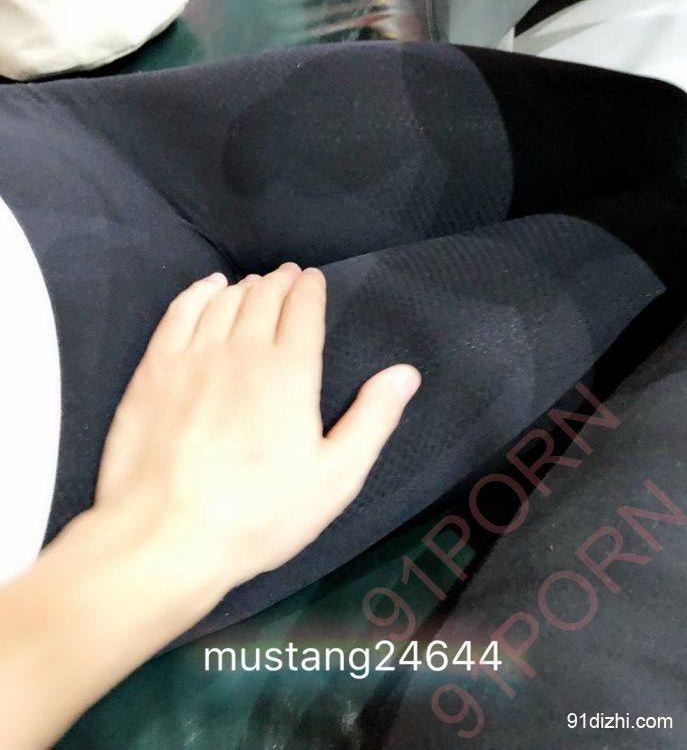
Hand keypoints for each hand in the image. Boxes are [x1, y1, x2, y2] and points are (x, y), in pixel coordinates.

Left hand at [96, 263, 420, 598]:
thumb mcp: (335, 478)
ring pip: (225, 300)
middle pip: (264, 297)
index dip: (311, 288)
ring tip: (256, 285)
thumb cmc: (260, 515)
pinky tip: (209, 288)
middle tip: (289, 278)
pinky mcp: (155, 368)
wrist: (166, 536)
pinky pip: (180, 311)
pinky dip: (199, 292)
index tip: (314, 280)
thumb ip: (373, 419)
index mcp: (290, 372)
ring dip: (246, 286)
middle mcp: (242, 350)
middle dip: (281, 282)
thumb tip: (405, 373)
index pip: (303, 309)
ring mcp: (194, 355)